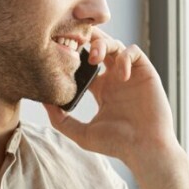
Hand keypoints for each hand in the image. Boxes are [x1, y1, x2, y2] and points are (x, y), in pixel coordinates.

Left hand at [44, 28, 178, 170]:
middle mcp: (115, 79)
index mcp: (101, 89)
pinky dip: (125, 57)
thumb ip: (60, 120)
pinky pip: (134, 52)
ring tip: (94, 57)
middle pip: (99, 47)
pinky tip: (121, 75)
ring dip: (103, 45)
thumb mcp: (82, 133)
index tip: (62, 55)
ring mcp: (130, 74)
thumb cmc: (117, 144)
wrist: (145, 148)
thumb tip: (43, 102)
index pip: (85, 63)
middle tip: (76, 43)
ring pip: (115, 44)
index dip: (74, 56)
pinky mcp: (145, 72)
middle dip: (88, 40)